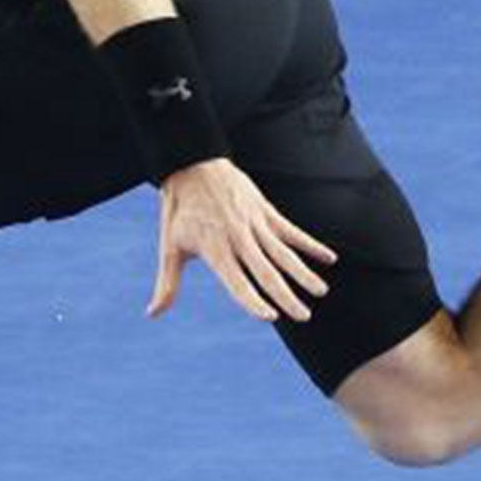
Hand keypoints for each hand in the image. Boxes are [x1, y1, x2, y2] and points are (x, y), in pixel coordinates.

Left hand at [147, 157, 336, 322]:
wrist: (192, 163)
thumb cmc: (180, 210)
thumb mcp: (170, 247)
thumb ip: (168, 284)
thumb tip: (152, 314)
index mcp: (215, 249)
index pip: (236, 282)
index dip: (252, 300)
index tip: (269, 316)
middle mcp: (237, 238)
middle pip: (266, 271)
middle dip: (286, 295)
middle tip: (303, 316)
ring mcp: (254, 223)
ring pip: (283, 252)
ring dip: (303, 272)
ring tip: (320, 292)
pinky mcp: (265, 210)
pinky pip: (291, 230)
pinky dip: (310, 244)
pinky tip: (328, 258)